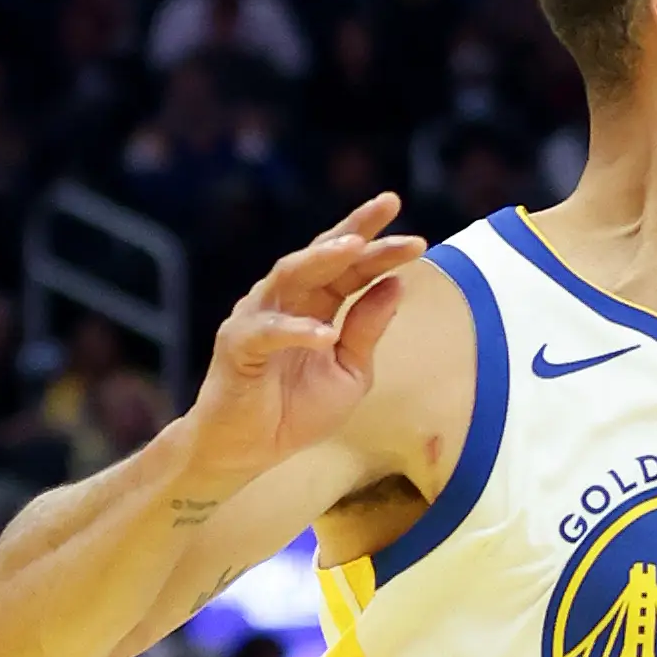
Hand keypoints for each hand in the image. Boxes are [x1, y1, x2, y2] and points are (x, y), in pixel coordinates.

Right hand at [173, 194, 424, 490]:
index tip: (419, 239)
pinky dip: (297, 330)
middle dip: (357, 230)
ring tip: (356, 247)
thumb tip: (397, 284)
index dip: (382, 249)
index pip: (352, 267)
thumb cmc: (295, 410)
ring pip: (290, 274)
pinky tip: (326, 334)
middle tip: (389, 206)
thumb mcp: (350, 371)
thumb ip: (368, 330)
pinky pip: (268, 331)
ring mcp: (258, 316)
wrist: (248, 451)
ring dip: (323, 259)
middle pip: (324, 255)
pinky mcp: (237, 345)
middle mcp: (287, 300)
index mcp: (317, 304)